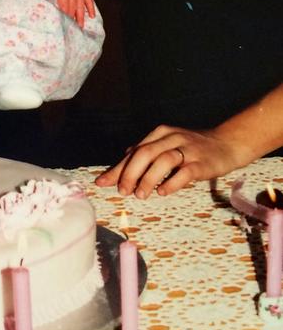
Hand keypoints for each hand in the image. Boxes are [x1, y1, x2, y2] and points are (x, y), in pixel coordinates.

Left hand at [95, 124, 246, 198]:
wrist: (227, 144)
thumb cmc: (193, 147)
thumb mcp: (168, 143)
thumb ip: (148, 150)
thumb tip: (125, 157)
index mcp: (160, 133)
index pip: (135, 151)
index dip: (118, 168)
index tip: (103, 182)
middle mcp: (172, 138)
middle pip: (145, 153)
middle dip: (131, 173)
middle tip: (122, 191)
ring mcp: (188, 149)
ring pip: (163, 161)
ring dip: (148, 178)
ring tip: (140, 195)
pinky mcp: (201, 163)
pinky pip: (184, 172)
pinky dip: (171, 182)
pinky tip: (162, 192)